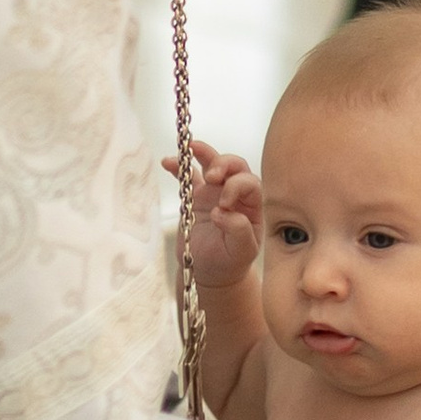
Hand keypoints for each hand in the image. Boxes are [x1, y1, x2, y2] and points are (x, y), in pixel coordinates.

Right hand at [173, 139, 261, 288]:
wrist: (211, 271)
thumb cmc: (231, 261)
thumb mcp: (242, 251)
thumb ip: (239, 231)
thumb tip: (222, 212)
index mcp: (252, 204)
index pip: (249, 183)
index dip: (236, 187)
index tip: (223, 205)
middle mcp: (235, 193)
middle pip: (234, 165)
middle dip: (223, 164)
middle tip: (212, 176)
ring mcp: (214, 192)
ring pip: (212, 163)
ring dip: (203, 153)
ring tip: (191, 149)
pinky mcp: (194, 197)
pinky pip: (187, 176)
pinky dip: (178, 167)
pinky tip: (168, 162)